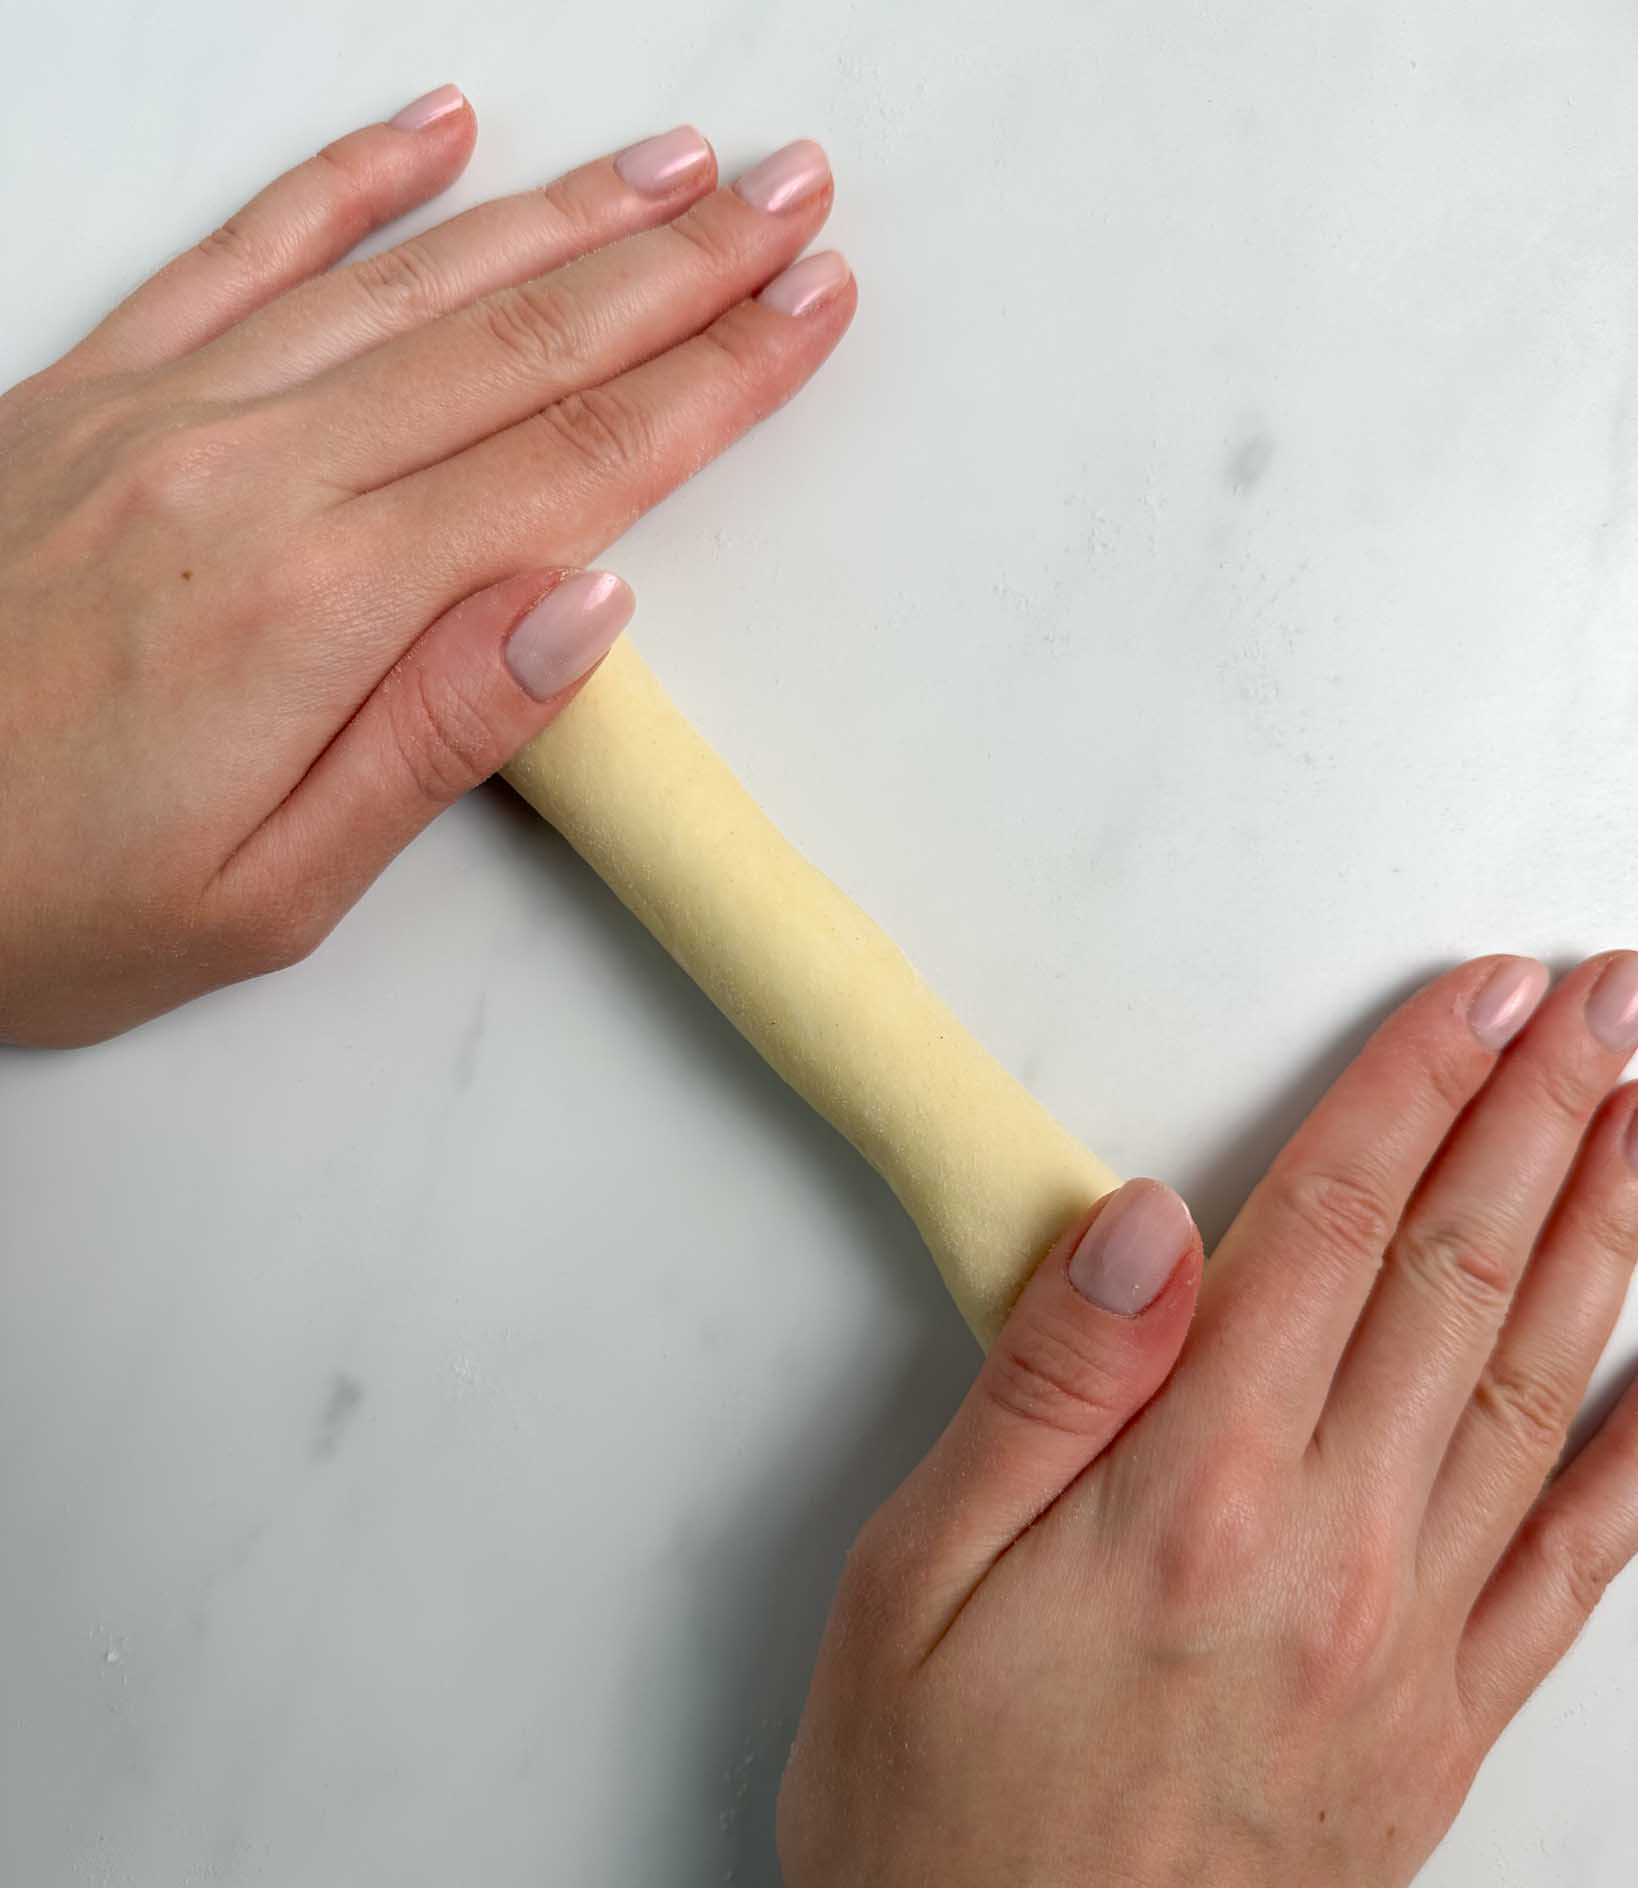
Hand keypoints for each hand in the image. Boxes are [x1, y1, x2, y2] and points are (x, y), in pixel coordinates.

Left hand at [0, 87, 853, 1044]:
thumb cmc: (33, 895)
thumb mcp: (261, 891)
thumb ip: (432, 741)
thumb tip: (588, 609)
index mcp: (319, 606)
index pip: (573, 465)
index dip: (713, 382)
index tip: (811, 311)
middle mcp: (250, 473)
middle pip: (518, 342)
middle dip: (681, 266)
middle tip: (793, 198)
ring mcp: (164, 410)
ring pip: (409, 278)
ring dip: (564, 214)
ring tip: (680, 166)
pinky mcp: (87, 387)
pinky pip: (244, 248)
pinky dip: (351, 181)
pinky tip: (438, 129)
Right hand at [780, 952, 1637, 1887]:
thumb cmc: (936, 1842)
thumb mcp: (906, 1593)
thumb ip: (1041, 1392)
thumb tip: (1145, 1226)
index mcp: (1190, 1497)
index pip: (1335, 1229)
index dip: (1419, 1088)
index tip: (1486, 992)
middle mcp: (1330, 1552)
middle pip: (1460, 1279)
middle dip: (1548, 1114)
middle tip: (1615, 1002)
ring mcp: (1409, 1646)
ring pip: (1536, 1389)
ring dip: (1609, 1231)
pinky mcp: (1442, 1732)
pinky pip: (1578, 1570)